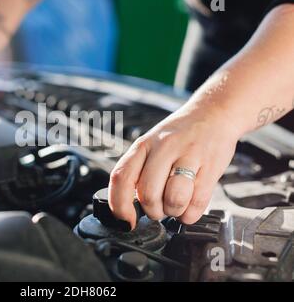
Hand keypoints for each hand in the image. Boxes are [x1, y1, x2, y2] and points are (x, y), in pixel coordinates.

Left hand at [108, 107, 239, 227]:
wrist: (213, 113)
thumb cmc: (179, 135)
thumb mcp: (151, 145)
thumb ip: (138, 171)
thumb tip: (129, 206)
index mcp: (143, 145)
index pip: (121, 178)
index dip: (119, 206)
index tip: (126, 220)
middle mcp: (164, 148)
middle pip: (148, 194)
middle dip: (153, 211)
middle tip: (159, 207)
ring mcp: (189, 156)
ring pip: (173, 200)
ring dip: (174, 211)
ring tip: (176, 203)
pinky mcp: (211, 166)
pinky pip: (198, 203)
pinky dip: (191, 212)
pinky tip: (190, 203)